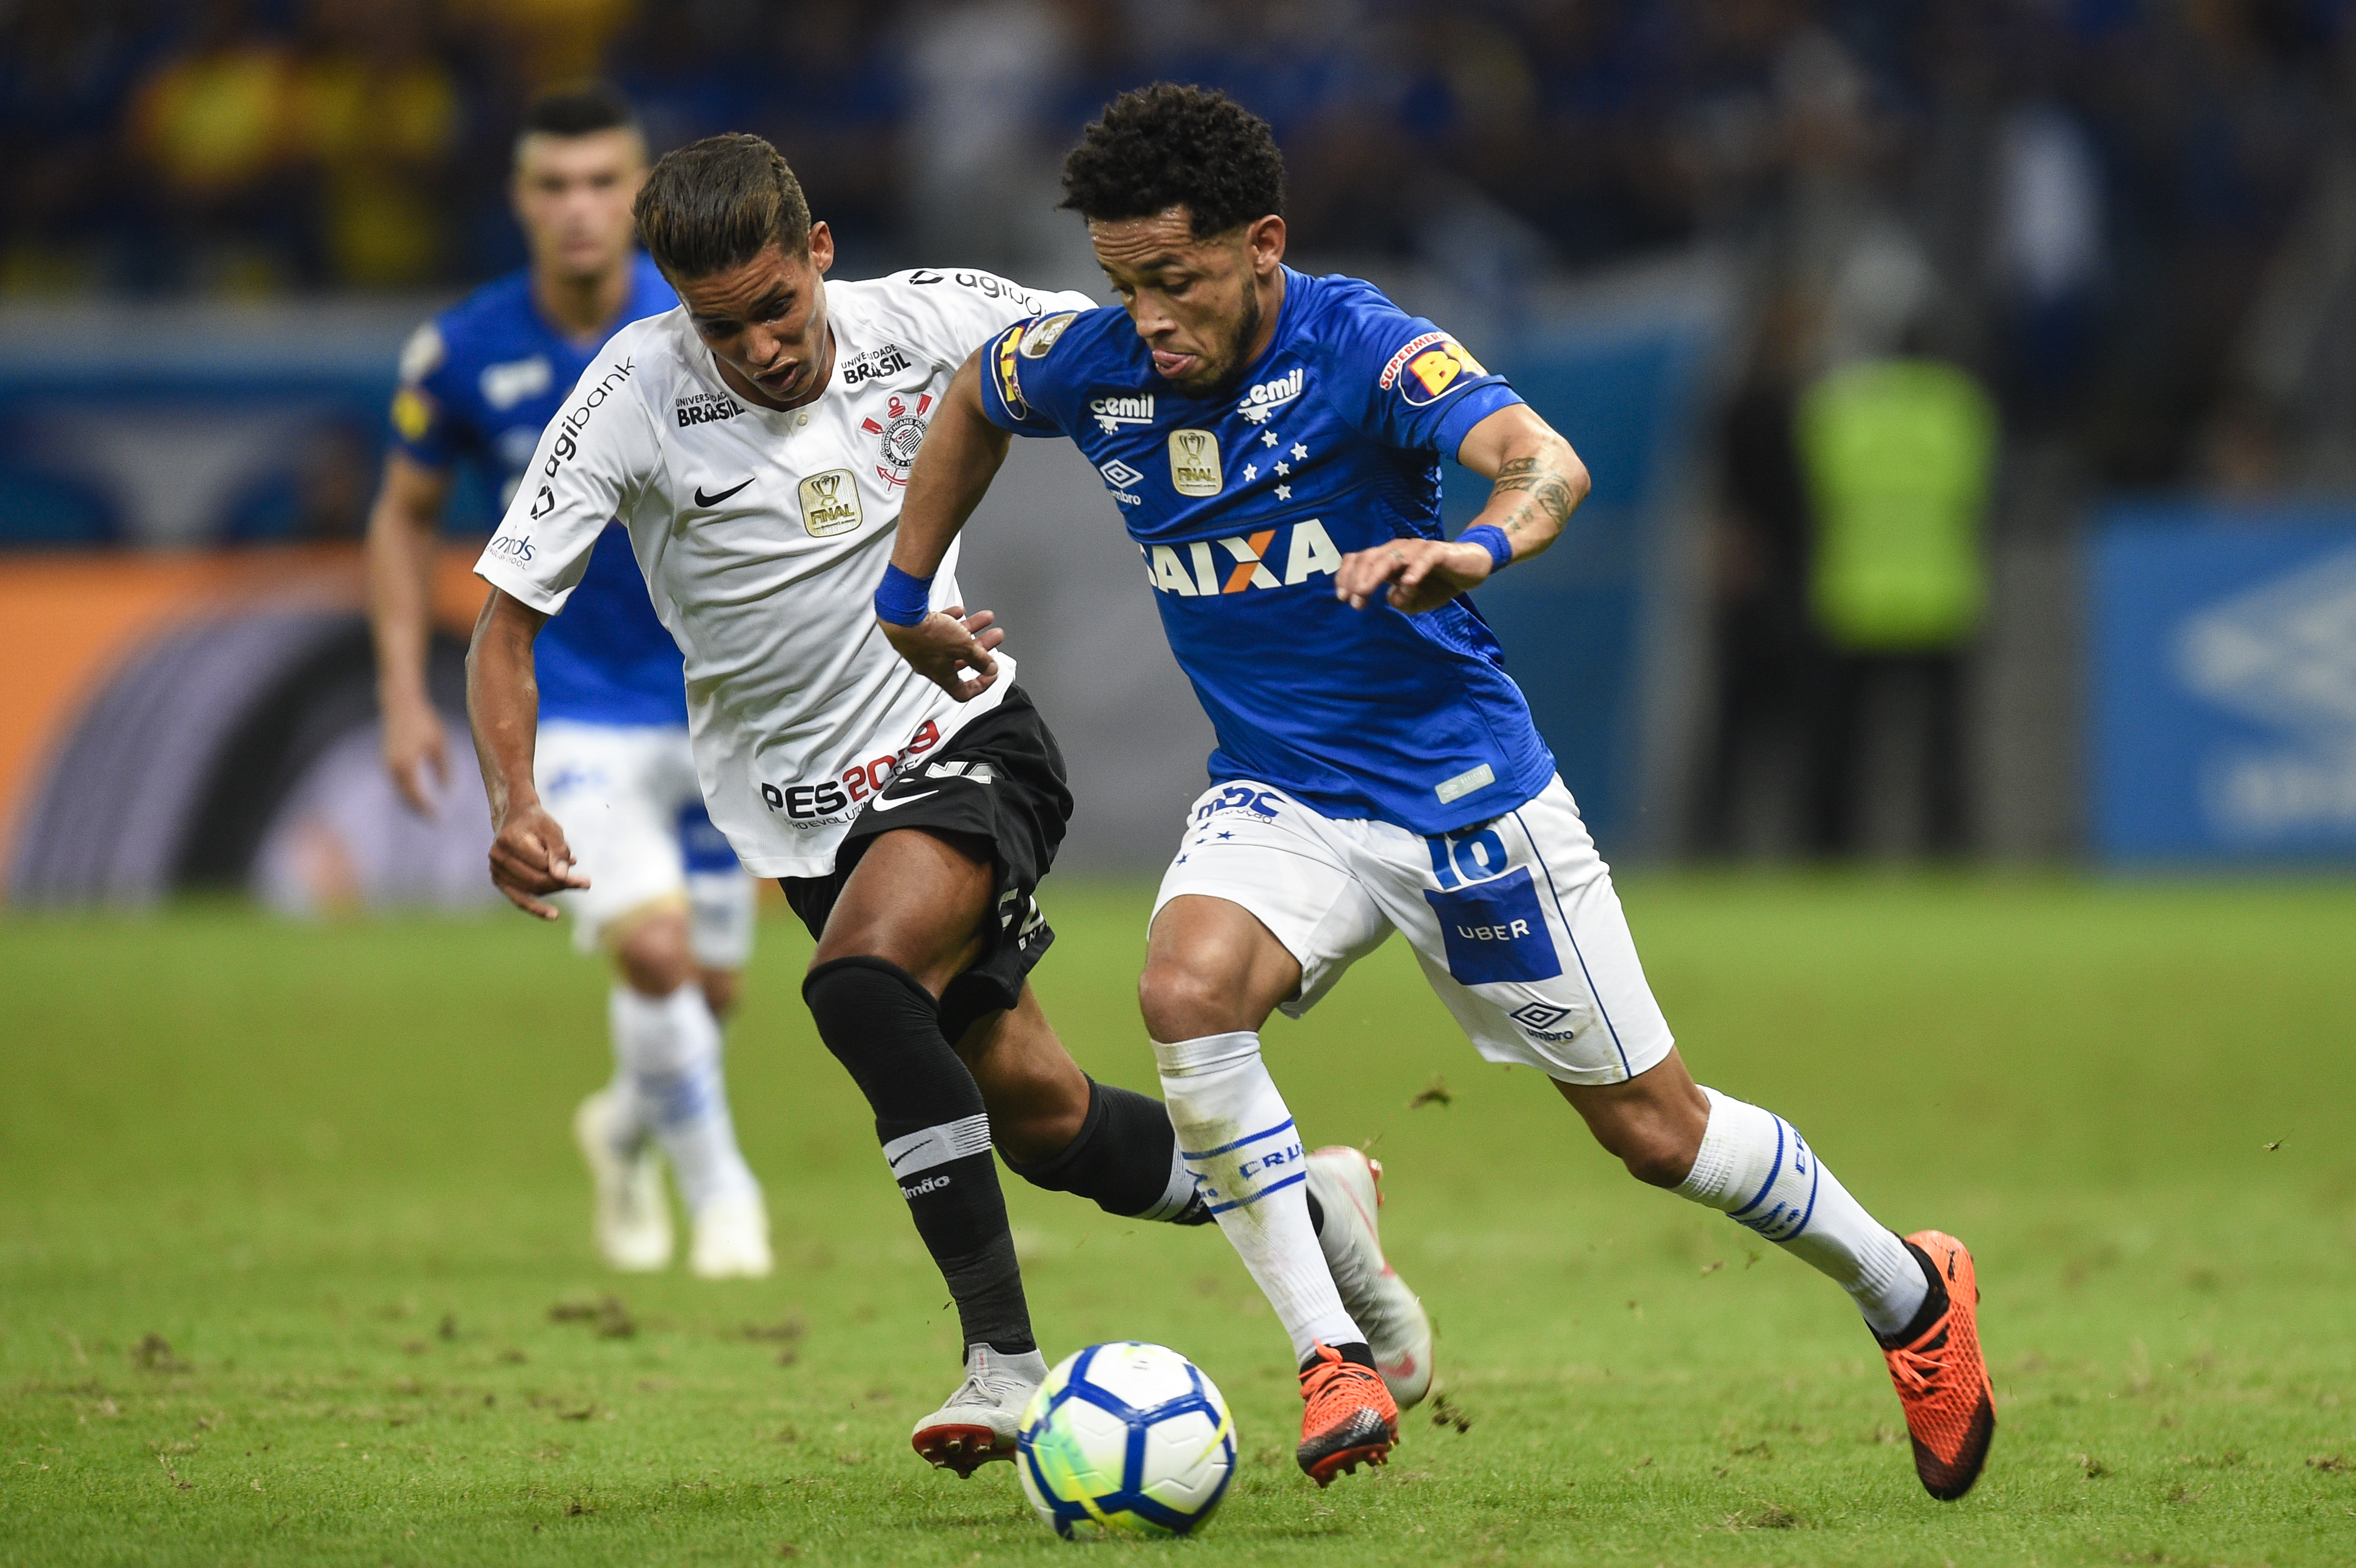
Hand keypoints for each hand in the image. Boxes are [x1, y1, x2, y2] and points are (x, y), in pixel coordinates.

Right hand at [381, 693, 449, 814]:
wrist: (401, 704)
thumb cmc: (424, 722)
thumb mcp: (440, 745)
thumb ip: (444, 769)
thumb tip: (448, 791)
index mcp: (406, 766)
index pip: (415, 796)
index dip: (425, 809)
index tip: (437, 818)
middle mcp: (392, 768)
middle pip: (404, 797)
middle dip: (417, 810)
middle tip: (432, 820)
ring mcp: (386, 763)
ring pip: (398, 791)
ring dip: (410, 802)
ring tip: (426, 810)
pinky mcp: (385, 759)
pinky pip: (395, 782)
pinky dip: (405, 791)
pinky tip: (417, 794)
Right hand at [487, 799, 589, 919]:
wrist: (515, 819)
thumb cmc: (537, 822)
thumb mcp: (552, 829)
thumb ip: (559, 851)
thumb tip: (562, 877)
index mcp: (509, 840)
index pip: (542, 864)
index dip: (562, 869)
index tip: (580, 869)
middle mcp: (498, 857)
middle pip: (536, 880)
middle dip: (562, 883)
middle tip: (586, 882)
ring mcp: (496, 870)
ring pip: (532, 890)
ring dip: (555, 888)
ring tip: (577, 882)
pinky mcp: (499, 880)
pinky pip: (519, 899)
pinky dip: (536, 907)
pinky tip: (553, 915)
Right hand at [879, 606, 1005, 701]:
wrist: (901, 614)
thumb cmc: (926, 635)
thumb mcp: (964, 647)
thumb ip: (980, 659)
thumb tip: (990, 668)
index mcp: (941, 675)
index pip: (962, 692)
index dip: (980, 685)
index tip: (990, 674)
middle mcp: (930, 663)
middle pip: (961, 660)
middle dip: (981, 649)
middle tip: (993, 639)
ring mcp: (923, 647)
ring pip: (952, 641)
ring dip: (971, 630)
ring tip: (985, 619)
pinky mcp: (917, 630)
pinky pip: (938, 626)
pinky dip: (951, 620)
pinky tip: (959, 612)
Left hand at [1334, 538, 1493, 613]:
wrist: (1470, 570)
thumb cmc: (1437, 584)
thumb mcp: (1415, 602)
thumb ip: (1401, 602)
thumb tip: (1392, 599)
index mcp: (1387, 559)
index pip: (1359, 560)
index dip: (1346, 576)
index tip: (1341, 598)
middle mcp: (1398, 550)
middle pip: (1369, 557)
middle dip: (1357, 579)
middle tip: (1352, 600)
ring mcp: (1417, 549)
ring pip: (1390, 557)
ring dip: (1375, 575)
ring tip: (1364, 592)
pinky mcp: (1438, 551)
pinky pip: (1424, 558)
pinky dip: (1414, 570)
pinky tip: (1407, 583)